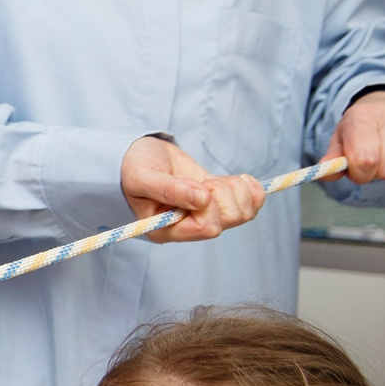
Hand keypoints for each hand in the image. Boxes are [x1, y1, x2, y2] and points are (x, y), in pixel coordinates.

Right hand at [120, 136, 265, 242]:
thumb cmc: (133, 167)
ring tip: (211, 179)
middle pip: (230, 220)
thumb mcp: (142, 176)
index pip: (207, 227)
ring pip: (243, 213)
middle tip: (203, 181)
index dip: (209, 205)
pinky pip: (251, 205)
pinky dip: (250, 188)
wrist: (139, 156)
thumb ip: (168, 189)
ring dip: (235, 189)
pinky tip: (236, 179)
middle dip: (223, 193)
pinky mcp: (218, 203)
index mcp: (167, 229)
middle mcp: (188, 228)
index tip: (196, 185)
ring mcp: (206, 216)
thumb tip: (203, 200)